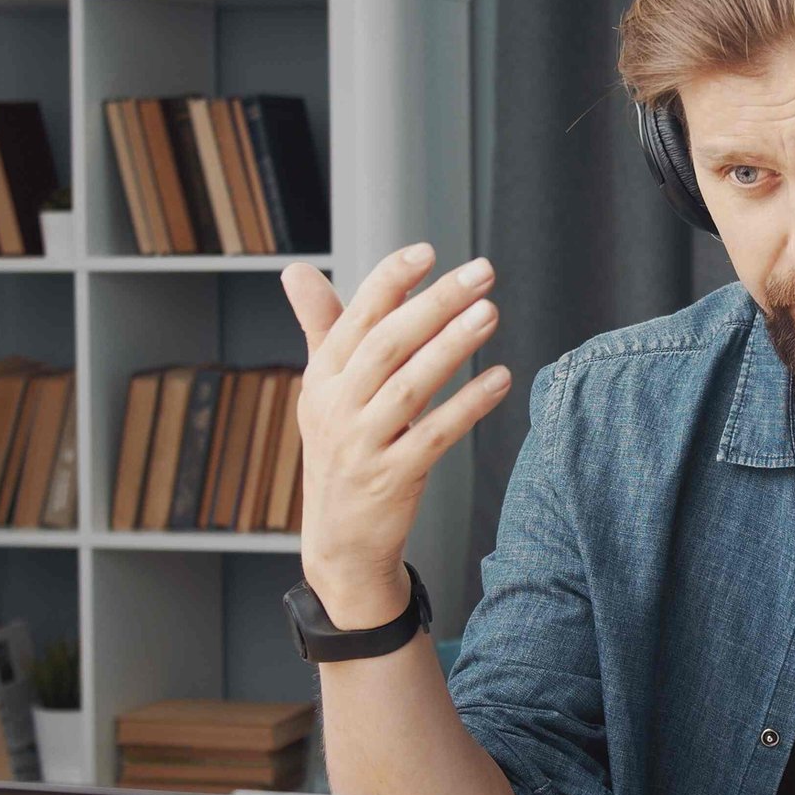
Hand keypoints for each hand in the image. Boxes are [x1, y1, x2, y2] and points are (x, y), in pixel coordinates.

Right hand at [281, 246, 511, 626]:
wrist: (339, 542)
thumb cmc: (340, 453)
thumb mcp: (323, 391)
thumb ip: (320, 327)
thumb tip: (295, 270)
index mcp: (322, 378)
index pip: (356, 318)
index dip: (390, 282)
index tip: (428, 251)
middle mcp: (336, 407)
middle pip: (387, 344)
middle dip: (435, 303)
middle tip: (481, 273)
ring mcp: (362, 445)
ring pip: (410, 386)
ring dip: (453, 346)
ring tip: (490, 314)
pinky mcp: (391, 479)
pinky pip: (434, 435)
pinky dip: (468, 405)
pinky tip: (500, 379)